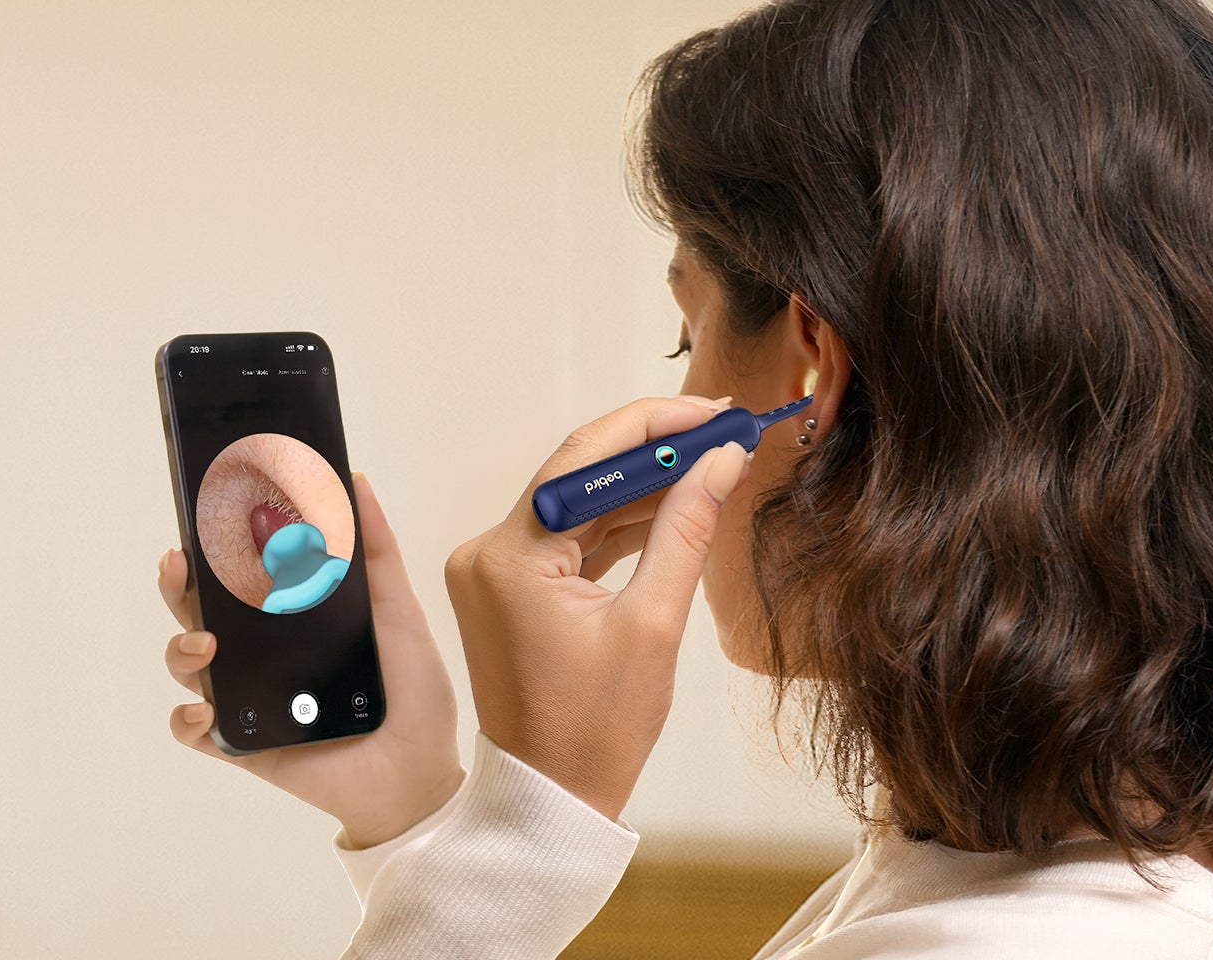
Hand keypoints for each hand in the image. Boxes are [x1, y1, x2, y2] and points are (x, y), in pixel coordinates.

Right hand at [160, 472, 463, 848]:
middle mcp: (262, 655)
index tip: (204, 517)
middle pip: (200, 612)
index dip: (214, 548)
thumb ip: (378, 552)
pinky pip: (193, 730)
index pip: (240, 577)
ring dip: (181, 647)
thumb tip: (357, 482)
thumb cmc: (413, 697)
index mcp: (292, 621)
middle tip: (179, 564)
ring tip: (208, 646)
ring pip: (186, 665)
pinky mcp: (242, 745)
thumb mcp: (399, 614)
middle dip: (178, 586)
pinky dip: (187, 718)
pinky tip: (206, 709)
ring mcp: (248, 699)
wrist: (418, 776)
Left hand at [442, 396, 747, 820]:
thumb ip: (687, 529)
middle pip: (579, 474)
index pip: (585, 458)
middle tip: (725, 431)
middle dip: (655, 451)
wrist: (550, 798)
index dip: (656, 425)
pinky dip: (617, 524)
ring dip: (641, 486)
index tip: (716, 412)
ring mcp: (492, 572)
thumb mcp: (654, 624)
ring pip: (576, 504)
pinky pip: (568, 538)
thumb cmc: (595, 731)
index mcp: (510, 558)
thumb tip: (722, 461)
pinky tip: (673, 506)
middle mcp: (487, 552)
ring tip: (712, 464)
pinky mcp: (507, 591)